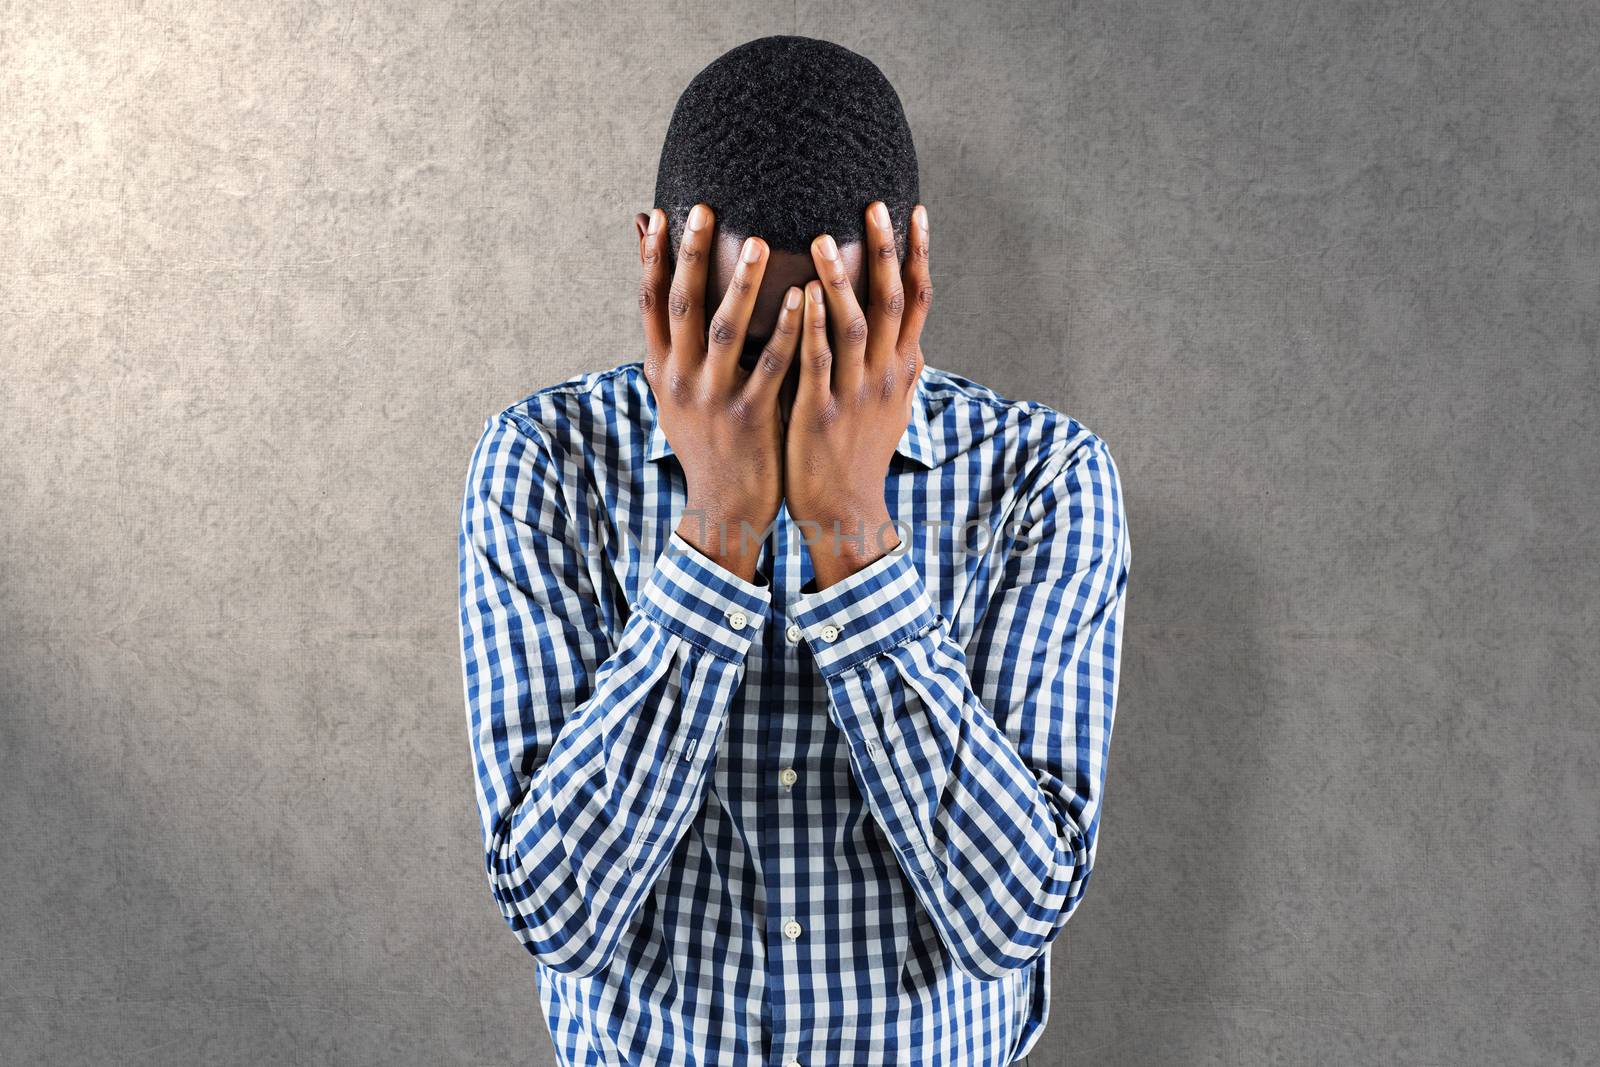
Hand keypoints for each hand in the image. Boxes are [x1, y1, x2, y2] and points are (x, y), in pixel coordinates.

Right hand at [638, 201, 804, 581]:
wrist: (724, 506)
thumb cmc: (709, 442)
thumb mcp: (677, 395)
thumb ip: (673, 347)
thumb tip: (659, 301)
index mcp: (663, 371)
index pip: (650, 303)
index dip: (652, 259)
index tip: (659, 215)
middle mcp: (681, 380)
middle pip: (681, 306)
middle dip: (689, 256)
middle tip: (703, 208)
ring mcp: (714, 398)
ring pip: (724, 331)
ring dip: (741, 285)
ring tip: (760, 242)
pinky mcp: (750, 417)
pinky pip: (770, 366)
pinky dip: (785, 331)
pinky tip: (803, 298)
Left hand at [785, 201, 931, 588]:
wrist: (845, 509)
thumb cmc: (861, 457)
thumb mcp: (893, 414)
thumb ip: (902, 376)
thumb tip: (918, 350)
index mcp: (901, 369)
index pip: (918, 300)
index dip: (917, 254)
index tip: (915, 210)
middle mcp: (886, 375)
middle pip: (894, 302)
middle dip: (886, 251)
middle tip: (874, 204)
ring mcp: (856, 394)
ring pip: (855, 327)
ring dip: (840, 281)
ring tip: (820, 238)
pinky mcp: (823, 413)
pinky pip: (819, 363)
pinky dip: (811, 328)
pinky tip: (799, 296)